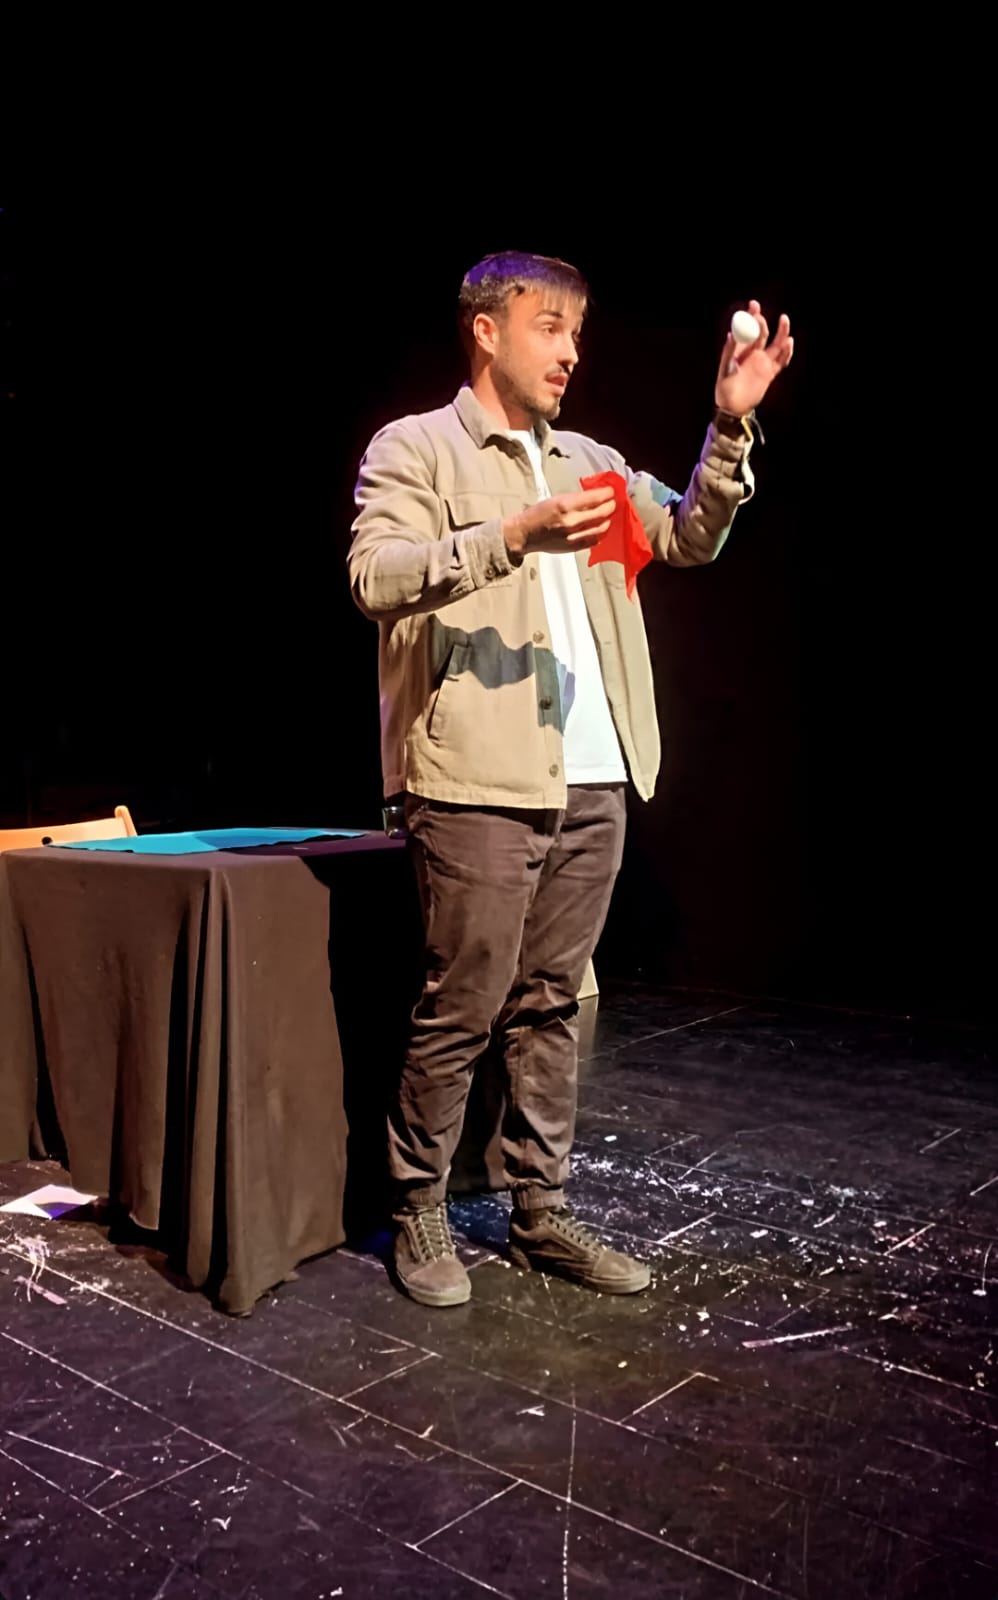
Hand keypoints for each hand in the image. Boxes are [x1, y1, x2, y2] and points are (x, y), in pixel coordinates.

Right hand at [503, 487, 615, 556]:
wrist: (525, 534)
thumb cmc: (538, 514)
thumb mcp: (556, 499)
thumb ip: (576, 499)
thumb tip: (595, 496)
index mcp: (565, 505)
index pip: (595, 498)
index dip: (607, 493)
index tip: (610, 491)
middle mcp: (571, 521)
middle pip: (602, 513)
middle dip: (610, 505)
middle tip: (612, 502)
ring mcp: (574, 536)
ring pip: (602, 527)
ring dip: (608, 520)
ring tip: (607, 515)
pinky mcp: (574, 547)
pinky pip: (595, 540)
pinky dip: (600, 533)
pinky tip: (599, 528)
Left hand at [714, 299, 793, 416]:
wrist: (733, 407)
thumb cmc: (724, 388)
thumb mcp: (725, 369)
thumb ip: (729, 353)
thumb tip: (731, 334)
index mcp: (740, 350)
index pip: (747, 329)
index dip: (751, 316)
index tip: (754, 305)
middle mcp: (753, 353)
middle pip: (762, 333)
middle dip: (764, 322)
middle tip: (765, 314)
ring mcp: (763, 362)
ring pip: (776, 344)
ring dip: (781, 333)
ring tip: (784, 320)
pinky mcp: (770, 373)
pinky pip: (781, 361)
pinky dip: (786, 353)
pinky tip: (789, 343)